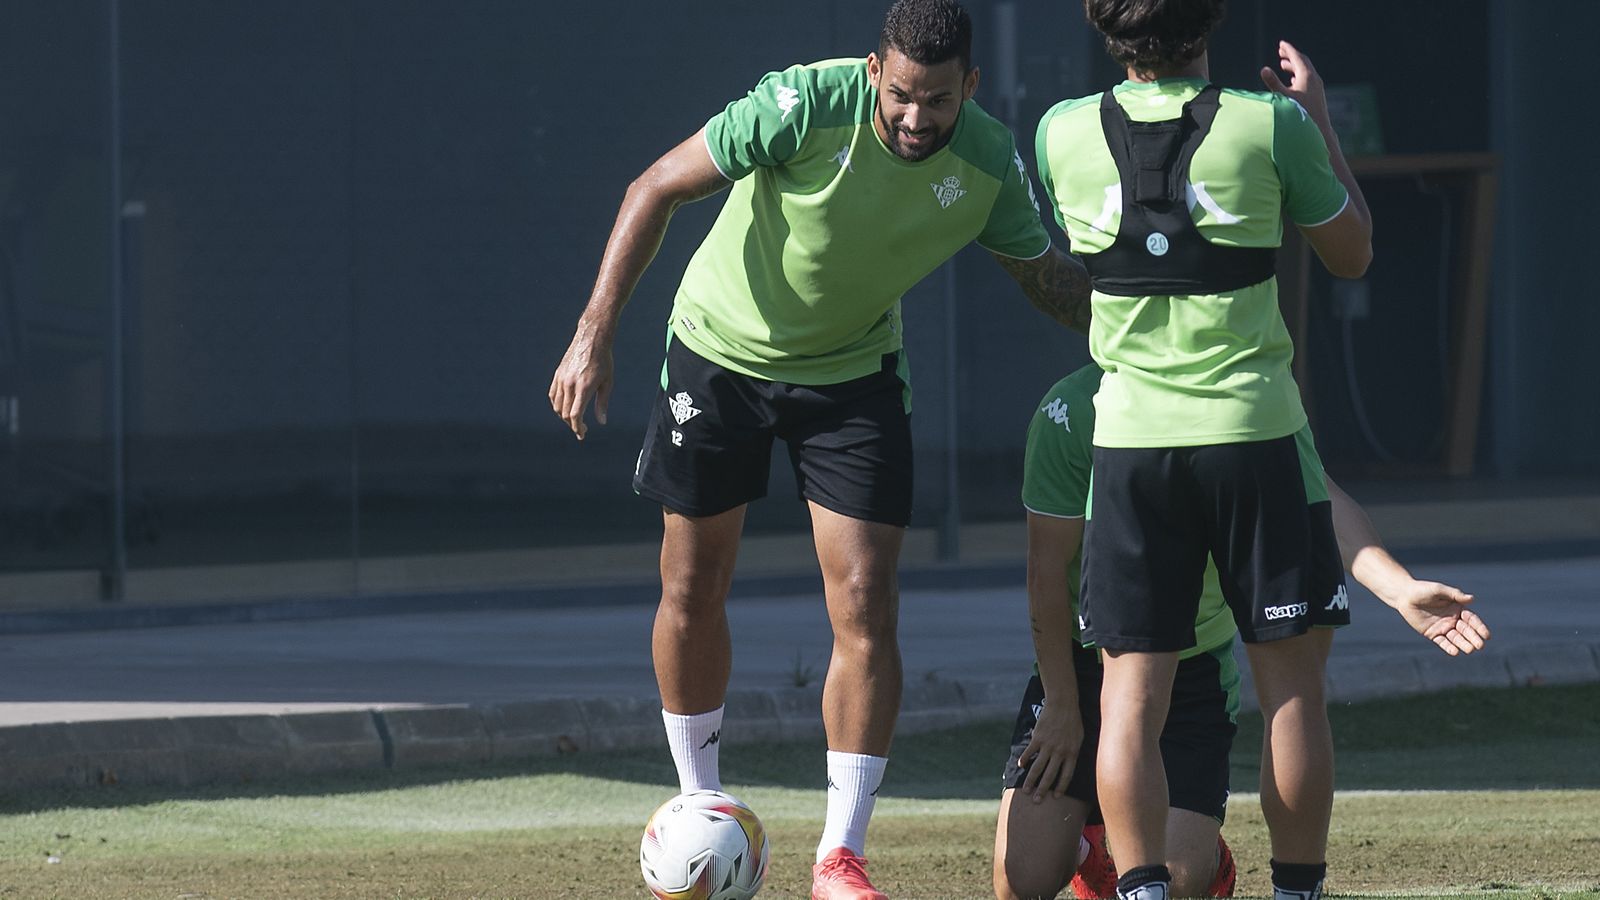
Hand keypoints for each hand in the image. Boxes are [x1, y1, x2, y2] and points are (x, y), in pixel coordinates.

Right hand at [548, 325, 613, 440]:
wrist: (591, 339)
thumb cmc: (603, 361)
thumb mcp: (607, 382)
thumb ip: (602, 403)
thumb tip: (601, 422)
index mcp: (584, 387)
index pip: (575, 415)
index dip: (577, 428)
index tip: (582, 435)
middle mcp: (570, 384)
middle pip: (565, 413)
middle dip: (572, 424)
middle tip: (581, 429)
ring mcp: (561, 379)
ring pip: (557, 406)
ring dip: (564, 416)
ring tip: (574, 420)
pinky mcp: (558, 374)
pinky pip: (552, 395)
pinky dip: (557, 405)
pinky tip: (564, 408)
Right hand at [1018, 702, 1083, 802]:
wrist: (1063, 704)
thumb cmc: (1073, 721)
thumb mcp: (1080, 738)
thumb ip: (1073, 753)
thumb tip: (1069, 766)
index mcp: (1072, 753)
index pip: (1066, 776)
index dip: (1061, 787)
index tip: (1055, 797)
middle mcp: (1060, 752)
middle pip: (1050, 775)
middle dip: (1043, 790)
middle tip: (1037, 801)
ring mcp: (1048, 745)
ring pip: (1038, 767)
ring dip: (1031, 781)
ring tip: (1026, 791)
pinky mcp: (1038, 738)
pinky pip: (1030, 752)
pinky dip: (1024, 760)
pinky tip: (1020, 766)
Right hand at [1260, 40, 1330, 129]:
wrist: (1317, 129)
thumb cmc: (1299, 114)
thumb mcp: (1283, 97)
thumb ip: (1273, 83)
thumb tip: (1263, 69)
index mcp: (1307, 76)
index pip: (1297, 57)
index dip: (1288, 49)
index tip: (1281, 43)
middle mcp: (1314, 78)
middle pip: (1302, 61)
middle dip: (1291, 55)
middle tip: (1281, 51)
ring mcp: (1317, 86)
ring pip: (1305, 70)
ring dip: (1294, 66)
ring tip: (1283, 64)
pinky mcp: (1317, 94)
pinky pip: (1307, 79)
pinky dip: (1298, 75)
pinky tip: (1292, 81)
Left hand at [1387, 580, 1490, 655]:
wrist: (1404, 596)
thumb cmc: (1423, 590)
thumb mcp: (1439, 590)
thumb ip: (1454, 595)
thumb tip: (1472, 599)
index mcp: (1458, 608)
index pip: (1472, 620)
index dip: (1479, 627)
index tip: (1486, 635)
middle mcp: (1453, 619)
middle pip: (1466, 631)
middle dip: (1473, 638)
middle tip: (1480, 645)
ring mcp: (1443, 628)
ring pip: (1456, 638)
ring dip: (1463, 644)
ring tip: (1470, 649)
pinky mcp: (1433, 634)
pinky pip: (1442, 642)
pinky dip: (1448, 647)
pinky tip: (1455, 652)